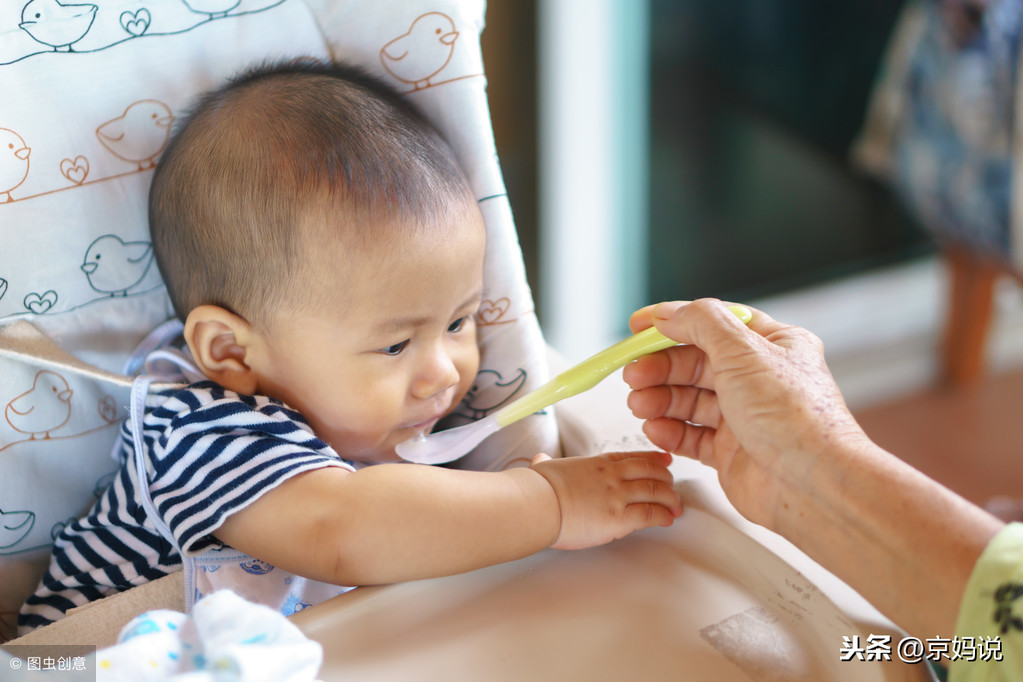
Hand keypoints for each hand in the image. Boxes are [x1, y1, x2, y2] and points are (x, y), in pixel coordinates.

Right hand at [529, 451, 681, 549]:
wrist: (536, 504)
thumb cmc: (537, 489)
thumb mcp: (544, 468)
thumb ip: (546, 464)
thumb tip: (539, 460)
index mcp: (596, 463)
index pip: (632, 457)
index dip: (652, 458)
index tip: (664, 460)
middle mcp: (611, 476)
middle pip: (650, 471)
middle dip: (666, 477)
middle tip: (673, 484)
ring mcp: (617, 496)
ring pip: (656, 491)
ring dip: (670, 499)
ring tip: (676, 506)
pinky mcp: (619, 518)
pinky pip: (650, 514)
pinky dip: (663, 516)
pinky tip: (667, 519)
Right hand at [623, 299, 870, 530]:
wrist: (811, 486)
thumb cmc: (795, 420)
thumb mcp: (744, 352)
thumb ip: (701, 323)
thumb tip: (670, 313)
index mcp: (773, 345)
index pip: (714, 323)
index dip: (674, 322)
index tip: (639, 327)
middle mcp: (759, 379)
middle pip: (695, 363)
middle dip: (660, 367)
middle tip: (633, 373)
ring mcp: (744, 416)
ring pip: (689, 400)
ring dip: (660, 399)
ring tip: (639, 403)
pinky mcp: (731, 452)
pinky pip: (690, 435)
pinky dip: (669, 431)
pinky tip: (655, 429)